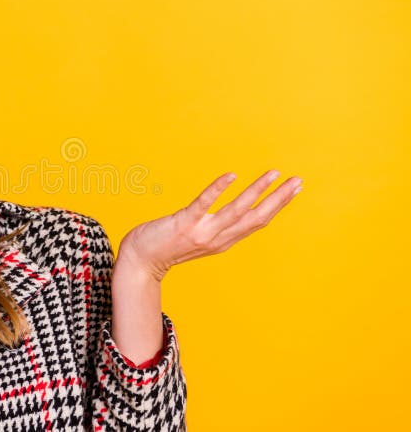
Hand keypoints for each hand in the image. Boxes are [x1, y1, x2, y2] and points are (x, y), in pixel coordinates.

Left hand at [117, 170, 302, 281]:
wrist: (139, 262)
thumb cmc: (165, 245)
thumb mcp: (198, 238)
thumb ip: (215, 228)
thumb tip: (231, 213)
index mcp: (223, 240)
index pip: (257, 222)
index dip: (277, 205)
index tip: (294, 189)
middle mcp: (217, 239)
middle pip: (255, 217)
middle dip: (278, 199)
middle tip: (298, 181)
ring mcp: (202, 232)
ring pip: (237, 210)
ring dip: (257, 191)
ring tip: (273, 174)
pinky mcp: (184, 223)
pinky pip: (205, 204)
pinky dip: (219, 189)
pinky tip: (231, 175)